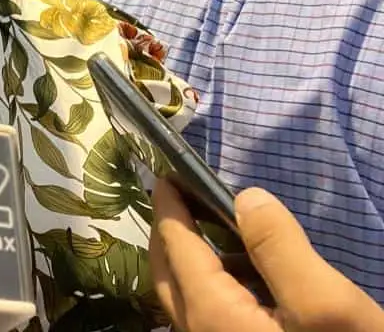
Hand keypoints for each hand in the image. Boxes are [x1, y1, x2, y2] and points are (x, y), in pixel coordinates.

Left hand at [150, 179, 383, 331]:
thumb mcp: (326, 304)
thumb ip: (279, 247)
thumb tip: (246, 199)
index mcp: (210, 314)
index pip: (174, 246)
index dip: (170, 206)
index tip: (166, 175)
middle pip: (169, 273)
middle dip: (172, 232)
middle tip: (185, 197)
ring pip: (188, 297)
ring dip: (196, 261)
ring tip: (226, 233)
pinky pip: (211, 318)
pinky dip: (218, 288)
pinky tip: (253, 281)